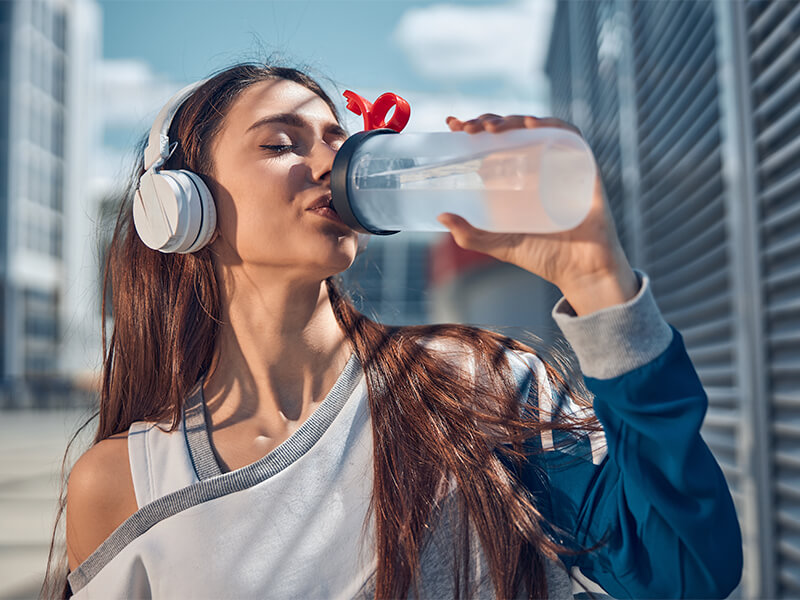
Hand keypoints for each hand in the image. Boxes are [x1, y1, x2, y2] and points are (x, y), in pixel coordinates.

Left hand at [439, 114, 637, 315]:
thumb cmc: (544, 257)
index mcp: (517, 178)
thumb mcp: (499, 245)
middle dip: (488, 121)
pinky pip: (570, 135)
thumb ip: (470, 235)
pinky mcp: (584, 166)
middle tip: (468, 128)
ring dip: (513, 120)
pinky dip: (551, 125)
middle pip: (512, 130)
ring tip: (491, 127)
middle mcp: (538, 166)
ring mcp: (560, 163)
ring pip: (537, 127)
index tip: (452, 124)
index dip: (475, 127)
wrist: (581, 272)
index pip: (494, 143)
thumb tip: (441, 215)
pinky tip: (530, 125)